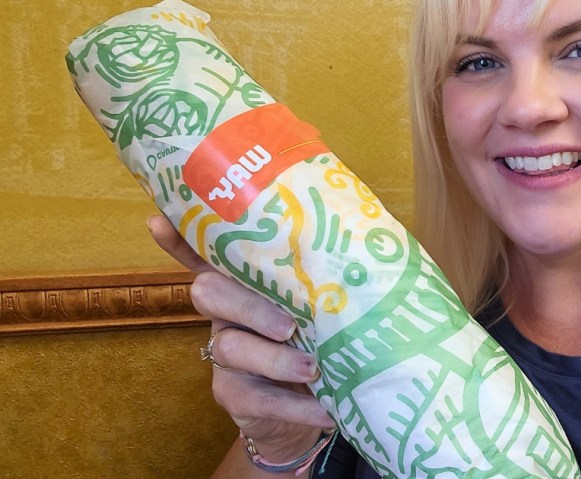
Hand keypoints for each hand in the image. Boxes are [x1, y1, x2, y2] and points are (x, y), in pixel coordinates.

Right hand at [147, 215, 334, 462]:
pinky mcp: (233, 395)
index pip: (208, 255)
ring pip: (231, 347)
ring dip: (276, 360)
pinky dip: (295, 405)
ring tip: (313, 369)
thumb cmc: (323, 342)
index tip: (159, 222)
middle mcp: (226, 313)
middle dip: (249, 306)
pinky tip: (326, 410)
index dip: (181, 240)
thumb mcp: (324, 308)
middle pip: (210, 293)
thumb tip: (363, 245)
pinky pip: (256, 398)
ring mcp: (224, 354)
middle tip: (290, 326)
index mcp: (246, 284)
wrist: (316, 409)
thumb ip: (324, 283)